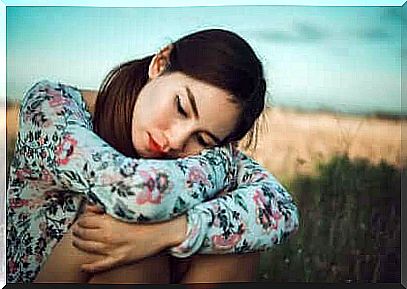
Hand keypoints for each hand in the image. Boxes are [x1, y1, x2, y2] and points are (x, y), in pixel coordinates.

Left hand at [71, 205, 186, 272]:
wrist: (162, 230)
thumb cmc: (145, 217)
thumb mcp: (124, 208)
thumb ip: (105, 207)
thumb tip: (90, 208)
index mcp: (108, 221)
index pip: (84, 221)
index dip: (81, 220)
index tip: (81, 219)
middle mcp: (108, 236)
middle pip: (83, 234)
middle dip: (77, 231)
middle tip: (77, 229)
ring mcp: (113, 249)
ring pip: (87, 248)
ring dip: (79, 244)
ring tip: (77, 241)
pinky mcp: (119, 259)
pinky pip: (100, 266)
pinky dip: (90, 267)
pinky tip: (84, 266)